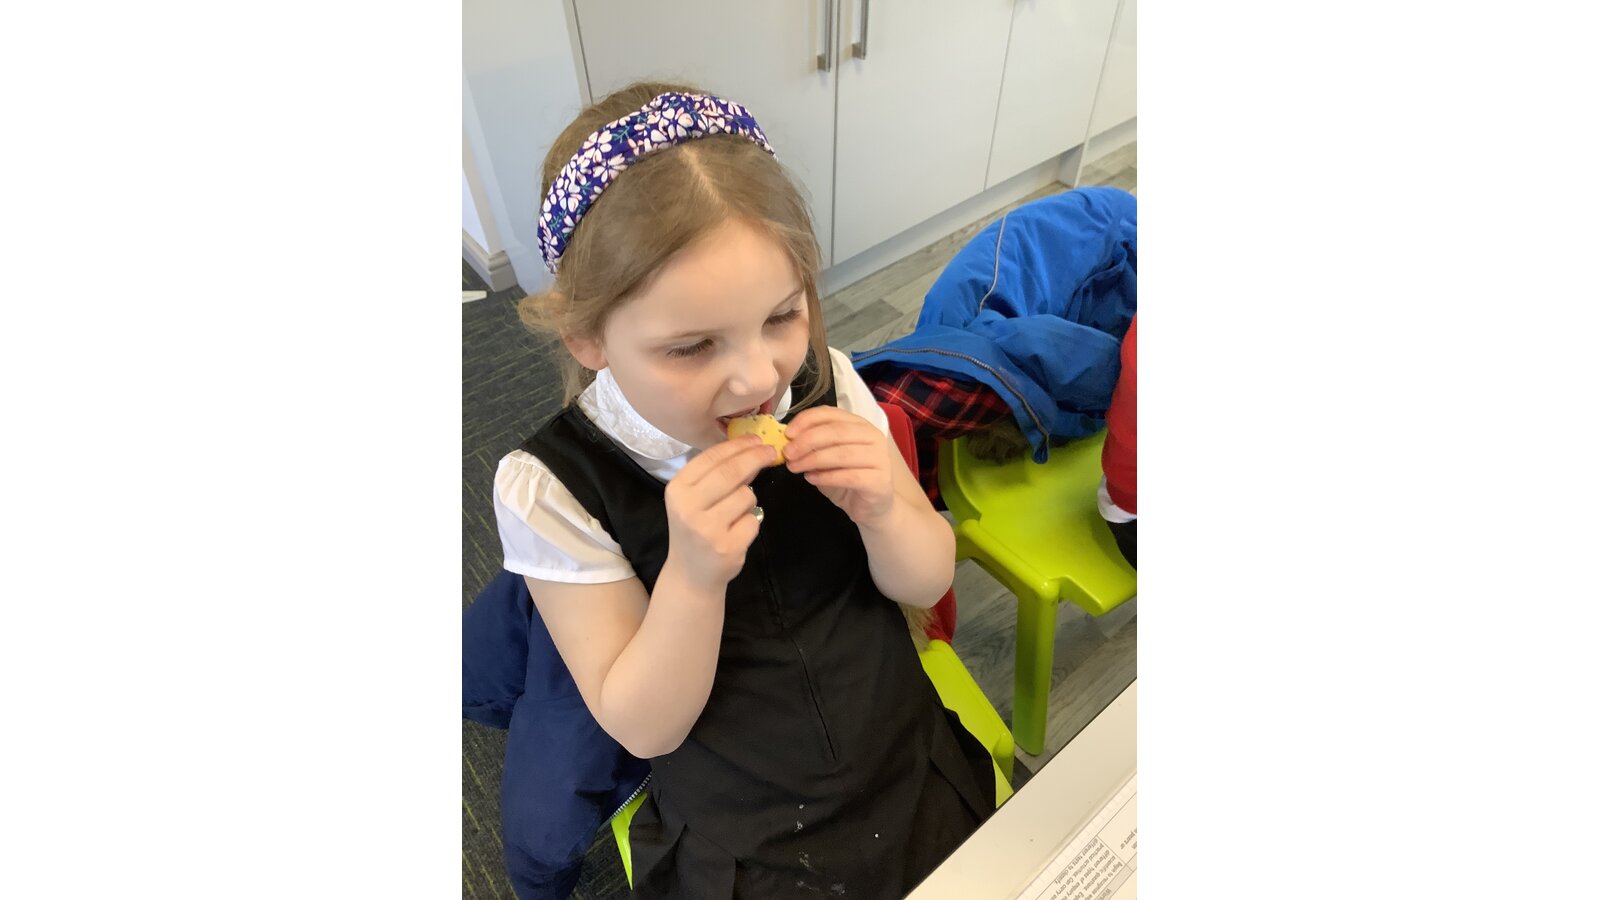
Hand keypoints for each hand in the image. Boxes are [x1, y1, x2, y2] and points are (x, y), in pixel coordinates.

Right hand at [663, 435, 776, 590]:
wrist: (690, 573)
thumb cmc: (696, 528)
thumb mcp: (694, 498)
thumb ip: (716, 474)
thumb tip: (751, 447)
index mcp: (677, 489)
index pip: (711, 457)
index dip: (737, 445)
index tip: (757, 439)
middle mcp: (688, 508)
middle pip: (731, 472)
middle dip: (755, 458)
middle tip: (771, 452)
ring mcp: (707, 529)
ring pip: (747, 496)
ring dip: (749, 499)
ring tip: (735, 512)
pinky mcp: (727, 546)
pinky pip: (753, 520)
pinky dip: (751, 522)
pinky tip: (737, 531)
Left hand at [783, 406, 896, 527]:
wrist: (871, 507)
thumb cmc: (846, 479)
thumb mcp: (826, 458)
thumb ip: (813, 446)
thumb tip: (788, 441)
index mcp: (858, 425)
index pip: (830, 413)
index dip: (806, 421)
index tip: (787, 434)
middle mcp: (872, 436)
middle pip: (836, 432)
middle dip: (807, 441)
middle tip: (788, 453)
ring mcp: (879, 458)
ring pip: (842, 454)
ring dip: (813, 460)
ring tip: (795, 467)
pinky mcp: (879, 480)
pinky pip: (849, 476)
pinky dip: (826, 477)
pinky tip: (811, 479)